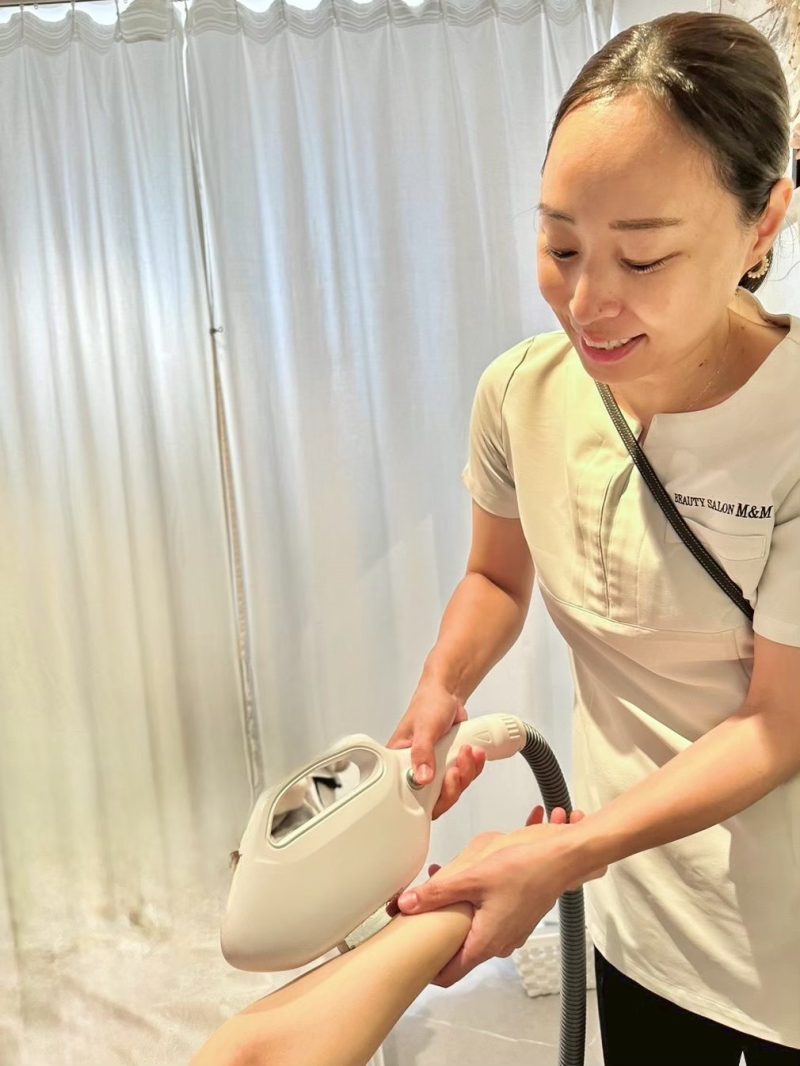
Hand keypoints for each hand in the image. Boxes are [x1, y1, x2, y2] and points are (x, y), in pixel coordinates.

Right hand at [387, 680, 485, 818]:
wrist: (447, 695)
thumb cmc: (428, 705)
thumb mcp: (424, 727)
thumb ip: (422, 752)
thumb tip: (422, 777)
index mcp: (400, 763)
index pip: (410, 795)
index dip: (428, 799)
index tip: (440, 783)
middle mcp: (417, 769)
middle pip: (436, 797)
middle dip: (453, 784)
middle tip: (457, 767)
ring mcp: (436, 768)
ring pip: (454, 787)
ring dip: (467, 771)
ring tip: (468, 750)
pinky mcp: (451, 764)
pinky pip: (465, 776)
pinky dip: (474, 766)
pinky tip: (475, 751)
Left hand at [397, 806, 605, 986]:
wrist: (561, 859)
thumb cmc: (524, 869)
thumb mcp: (473, 878)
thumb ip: (438, 893)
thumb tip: (406, 904)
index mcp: (485, 943)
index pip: (449, 975)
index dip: (427, 969)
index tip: (411, 957)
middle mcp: (499, 945)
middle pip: (459, 954)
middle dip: (439, 936)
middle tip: (420, 917)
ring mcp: (510, 934)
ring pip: (474, 935)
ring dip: (457, 919)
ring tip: (441, 892)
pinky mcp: (516, 919)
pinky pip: (488, 923)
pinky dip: (474, 911)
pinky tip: (467, 886)